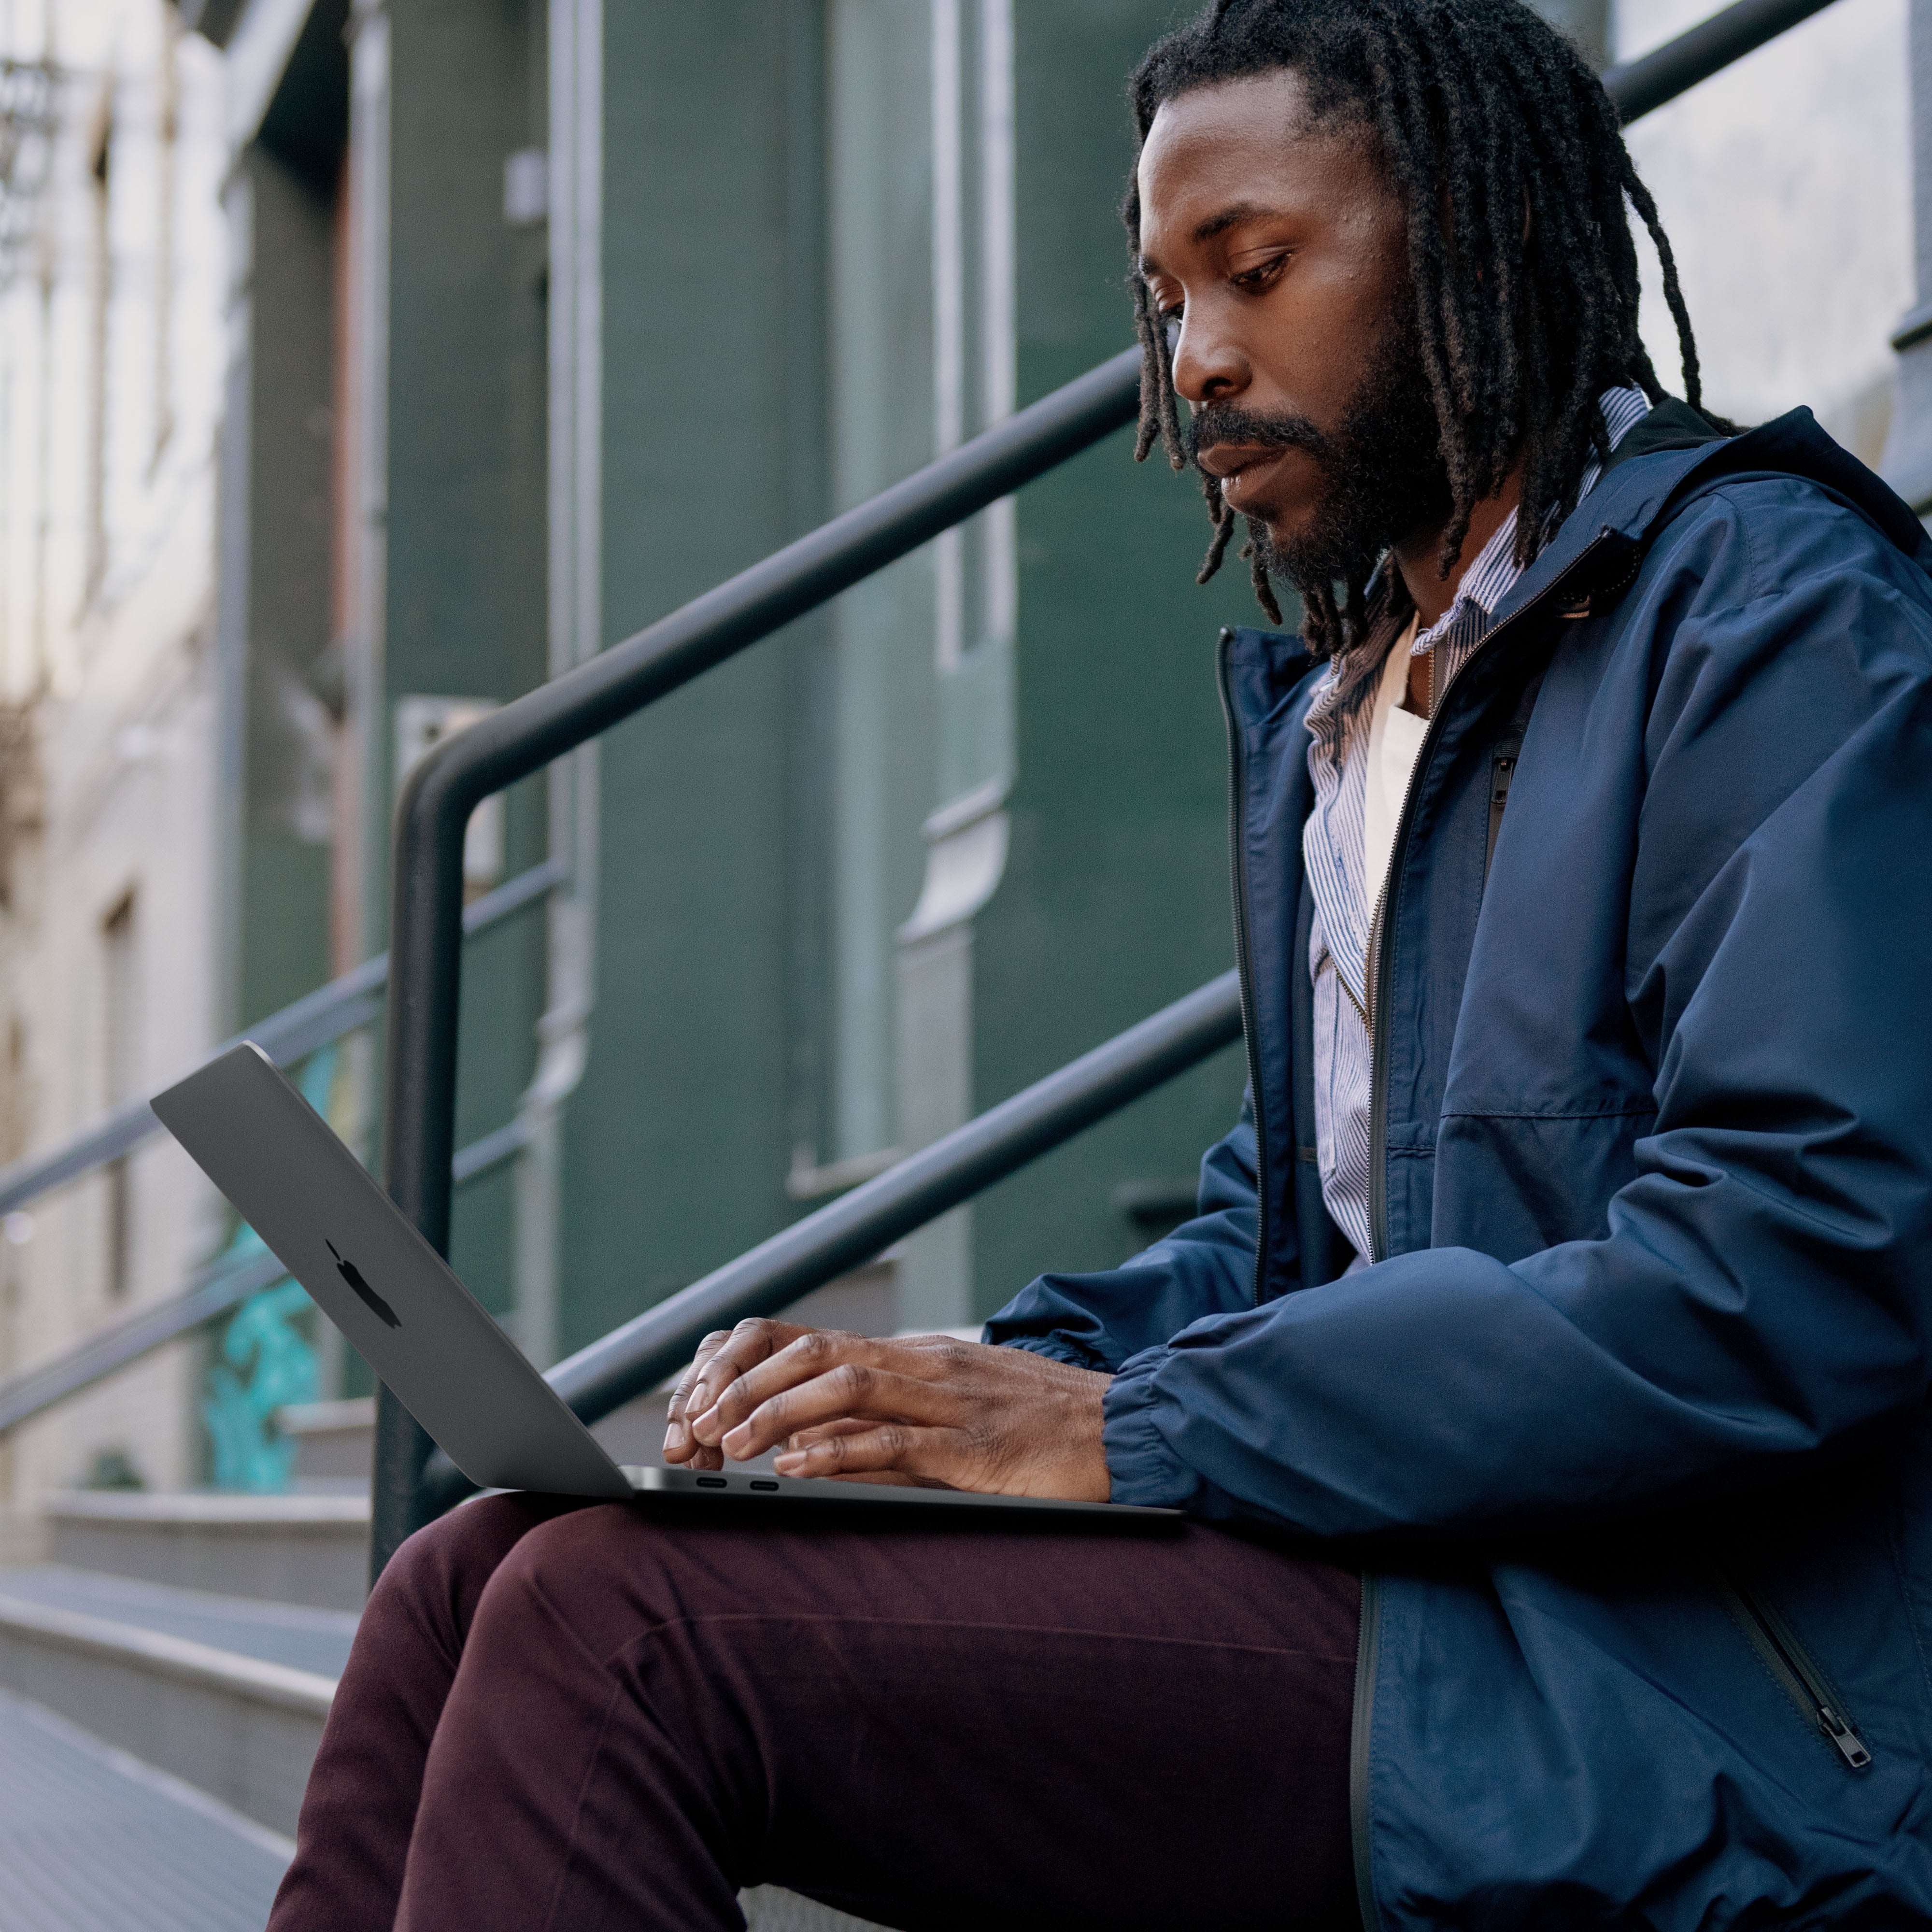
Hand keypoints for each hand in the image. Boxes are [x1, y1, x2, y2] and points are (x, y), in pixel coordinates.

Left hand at [662, 1318, 1112, 1500]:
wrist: (1127, 1427)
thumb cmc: (1040, 1426)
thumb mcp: (954, 1410)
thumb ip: (887, 1421)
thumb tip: (809, 1445)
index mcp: (915, 1354)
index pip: (810, 1341)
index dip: (748, 1364)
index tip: (700, 1398)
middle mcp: (924, 1364)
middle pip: (813, 1353)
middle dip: (745, 1385)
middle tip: (695, 1423)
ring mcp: (949, 1401)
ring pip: (844, 1387)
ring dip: (776, 1414)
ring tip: (728, 1443)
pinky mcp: (974, 1447)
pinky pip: (895, 1443)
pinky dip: (838, 1453)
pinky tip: (796, 1469)